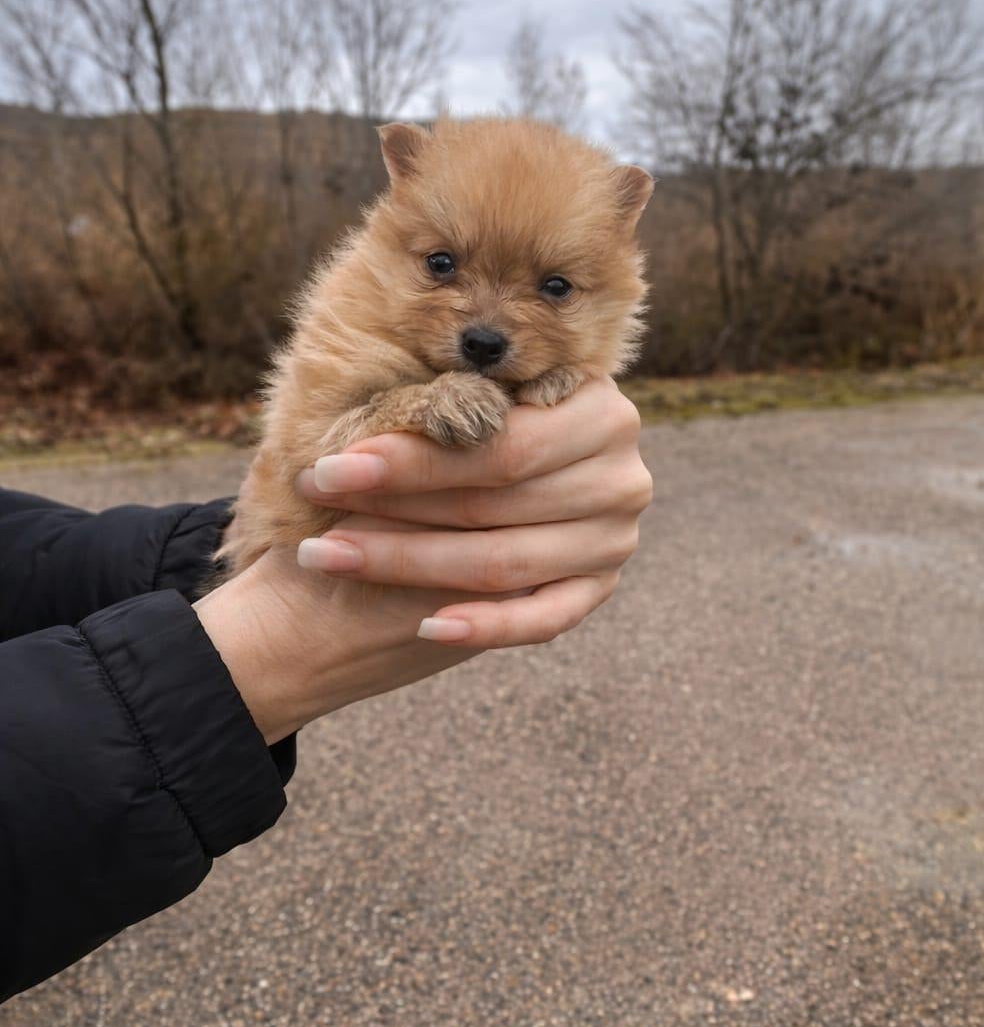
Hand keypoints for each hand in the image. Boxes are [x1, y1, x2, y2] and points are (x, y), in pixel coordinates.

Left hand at [294, 375, 651, 647]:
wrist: (497, 483)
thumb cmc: (469, 429)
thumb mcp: (469, 398)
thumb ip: (446, 400)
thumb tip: (365, 412)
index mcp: (598, 406)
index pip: (499, 444)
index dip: (412, 458)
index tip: (331, 467)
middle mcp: (621, 474)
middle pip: (495, 502)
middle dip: (394, 504)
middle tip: (317, 501)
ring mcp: (614, 539)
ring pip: (503, 563)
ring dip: (407, 563)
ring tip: (329, 554)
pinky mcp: (599, 591)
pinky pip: (542, 620)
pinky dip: (484, 625)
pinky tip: (425, 628)